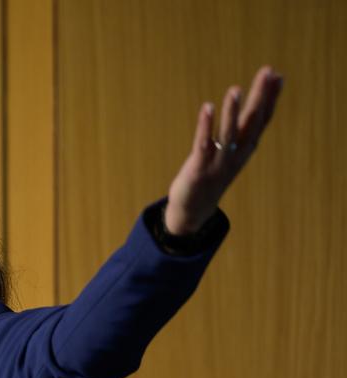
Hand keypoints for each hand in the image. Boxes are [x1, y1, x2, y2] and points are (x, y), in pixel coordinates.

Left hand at [165, 65, 283, 234]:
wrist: (194, 209)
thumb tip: (250, 109)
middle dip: (259, 96)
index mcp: (246, 147)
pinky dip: (206, 125)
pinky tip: (207, 107)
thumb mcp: (231, 151)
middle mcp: (237, 153)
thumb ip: (239, 130)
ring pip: (228, 133)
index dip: (270, 97)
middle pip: (251, 121)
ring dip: (231, 111)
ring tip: (235, 89)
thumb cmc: (213, 173)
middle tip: (267, 72)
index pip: (262, 118)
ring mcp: (219, 161)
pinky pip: (203, 144)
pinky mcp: (200, 168)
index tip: (278, 75)